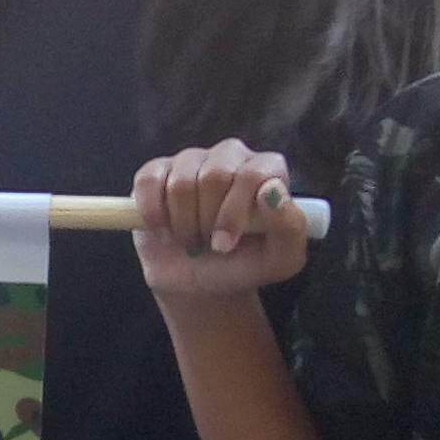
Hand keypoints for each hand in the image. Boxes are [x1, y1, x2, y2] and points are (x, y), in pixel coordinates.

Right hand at [133, 141, 310, 296]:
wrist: (199, 282)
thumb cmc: (243, 266)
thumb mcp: (281, 260)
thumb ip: (290, 227)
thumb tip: (272, 190)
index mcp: (266, 170)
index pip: (253, 173)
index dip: (235, 211)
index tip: (225, 244)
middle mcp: (231, 156)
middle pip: (214, 175)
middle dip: (207, 220)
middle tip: (208, 243)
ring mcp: (192, 160)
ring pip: (182, 181)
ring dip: (182, 223)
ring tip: (189, 239)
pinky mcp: (157, 171)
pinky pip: (149, 181)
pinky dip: (153, 214)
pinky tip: (162, 229)